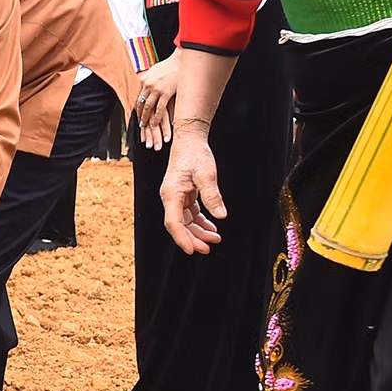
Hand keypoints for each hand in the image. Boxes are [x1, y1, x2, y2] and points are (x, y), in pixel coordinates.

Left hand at [133, 54, 181, 150]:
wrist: (182, 60)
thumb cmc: (171, 65)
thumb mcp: (156, 70)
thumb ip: (150, 79)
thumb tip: (147, 84)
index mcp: (144, 79)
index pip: (139, 96)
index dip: (138, 107)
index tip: (138, 114)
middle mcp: (148, 84)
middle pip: (141, 103)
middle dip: (140, 115)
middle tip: (140, 125)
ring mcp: (156, 89)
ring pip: (148, 107)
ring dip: (146, 118)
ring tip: (146, 126)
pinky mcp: (166, 93)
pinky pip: (160, 108)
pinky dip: (157, 117)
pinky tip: (156, 124)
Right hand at [160, 130, 225, 254]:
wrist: (190, 140)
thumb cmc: (194, 154)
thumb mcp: (206, 175)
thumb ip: (212, 196)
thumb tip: (221, 216)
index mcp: (171, 194)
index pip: (174, 223)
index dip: (182, 239)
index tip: (192, 250)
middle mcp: (171, 197)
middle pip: (179, 226)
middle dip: (193, 238)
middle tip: (209, 248)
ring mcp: (176, 197)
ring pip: (185, 221)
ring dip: (199, 231)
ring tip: (215, 238)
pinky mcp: (183, 195)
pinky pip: (190, 214)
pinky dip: (200, 221)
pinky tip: (211, 225)